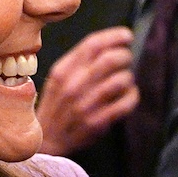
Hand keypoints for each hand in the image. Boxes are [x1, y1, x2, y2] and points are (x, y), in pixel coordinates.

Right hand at [36, 26, 137, 154]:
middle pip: (110, 59)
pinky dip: (132, 96)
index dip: (114, 36)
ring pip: (121, 80)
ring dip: (129, 78)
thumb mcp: (58, 79)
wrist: (45, 140)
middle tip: (127, 59)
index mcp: (63, 71)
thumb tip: (109, 45)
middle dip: (125, 56)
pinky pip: (125, 103)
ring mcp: (84, 105)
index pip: (92, 44)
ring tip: (125, 81)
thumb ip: (78, 62)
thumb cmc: (56, 107)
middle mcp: (73, 86)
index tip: (126, 36)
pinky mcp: (96, 123)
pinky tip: (128, 96)